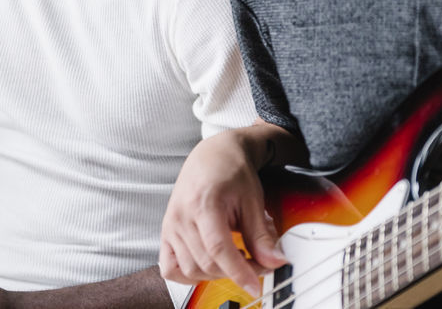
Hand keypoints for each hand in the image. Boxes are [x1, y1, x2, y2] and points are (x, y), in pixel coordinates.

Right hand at [159, 130, 288, 296]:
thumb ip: (261, 234)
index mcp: (203, 203)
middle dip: (235, 272)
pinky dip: (188, 274)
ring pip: (190, 269)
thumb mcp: (252, 200)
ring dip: (215, 273)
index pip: (218, 249)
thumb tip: (274, 261)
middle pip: (206, 262)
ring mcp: (171, 225)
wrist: (213, 155)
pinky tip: (207, 265)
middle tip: (256, 264)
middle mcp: (181, 216)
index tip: (255, 286)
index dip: (239, 272)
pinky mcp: (167, 232)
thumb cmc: (231, 171)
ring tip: (234, 259)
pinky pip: (170, 267)